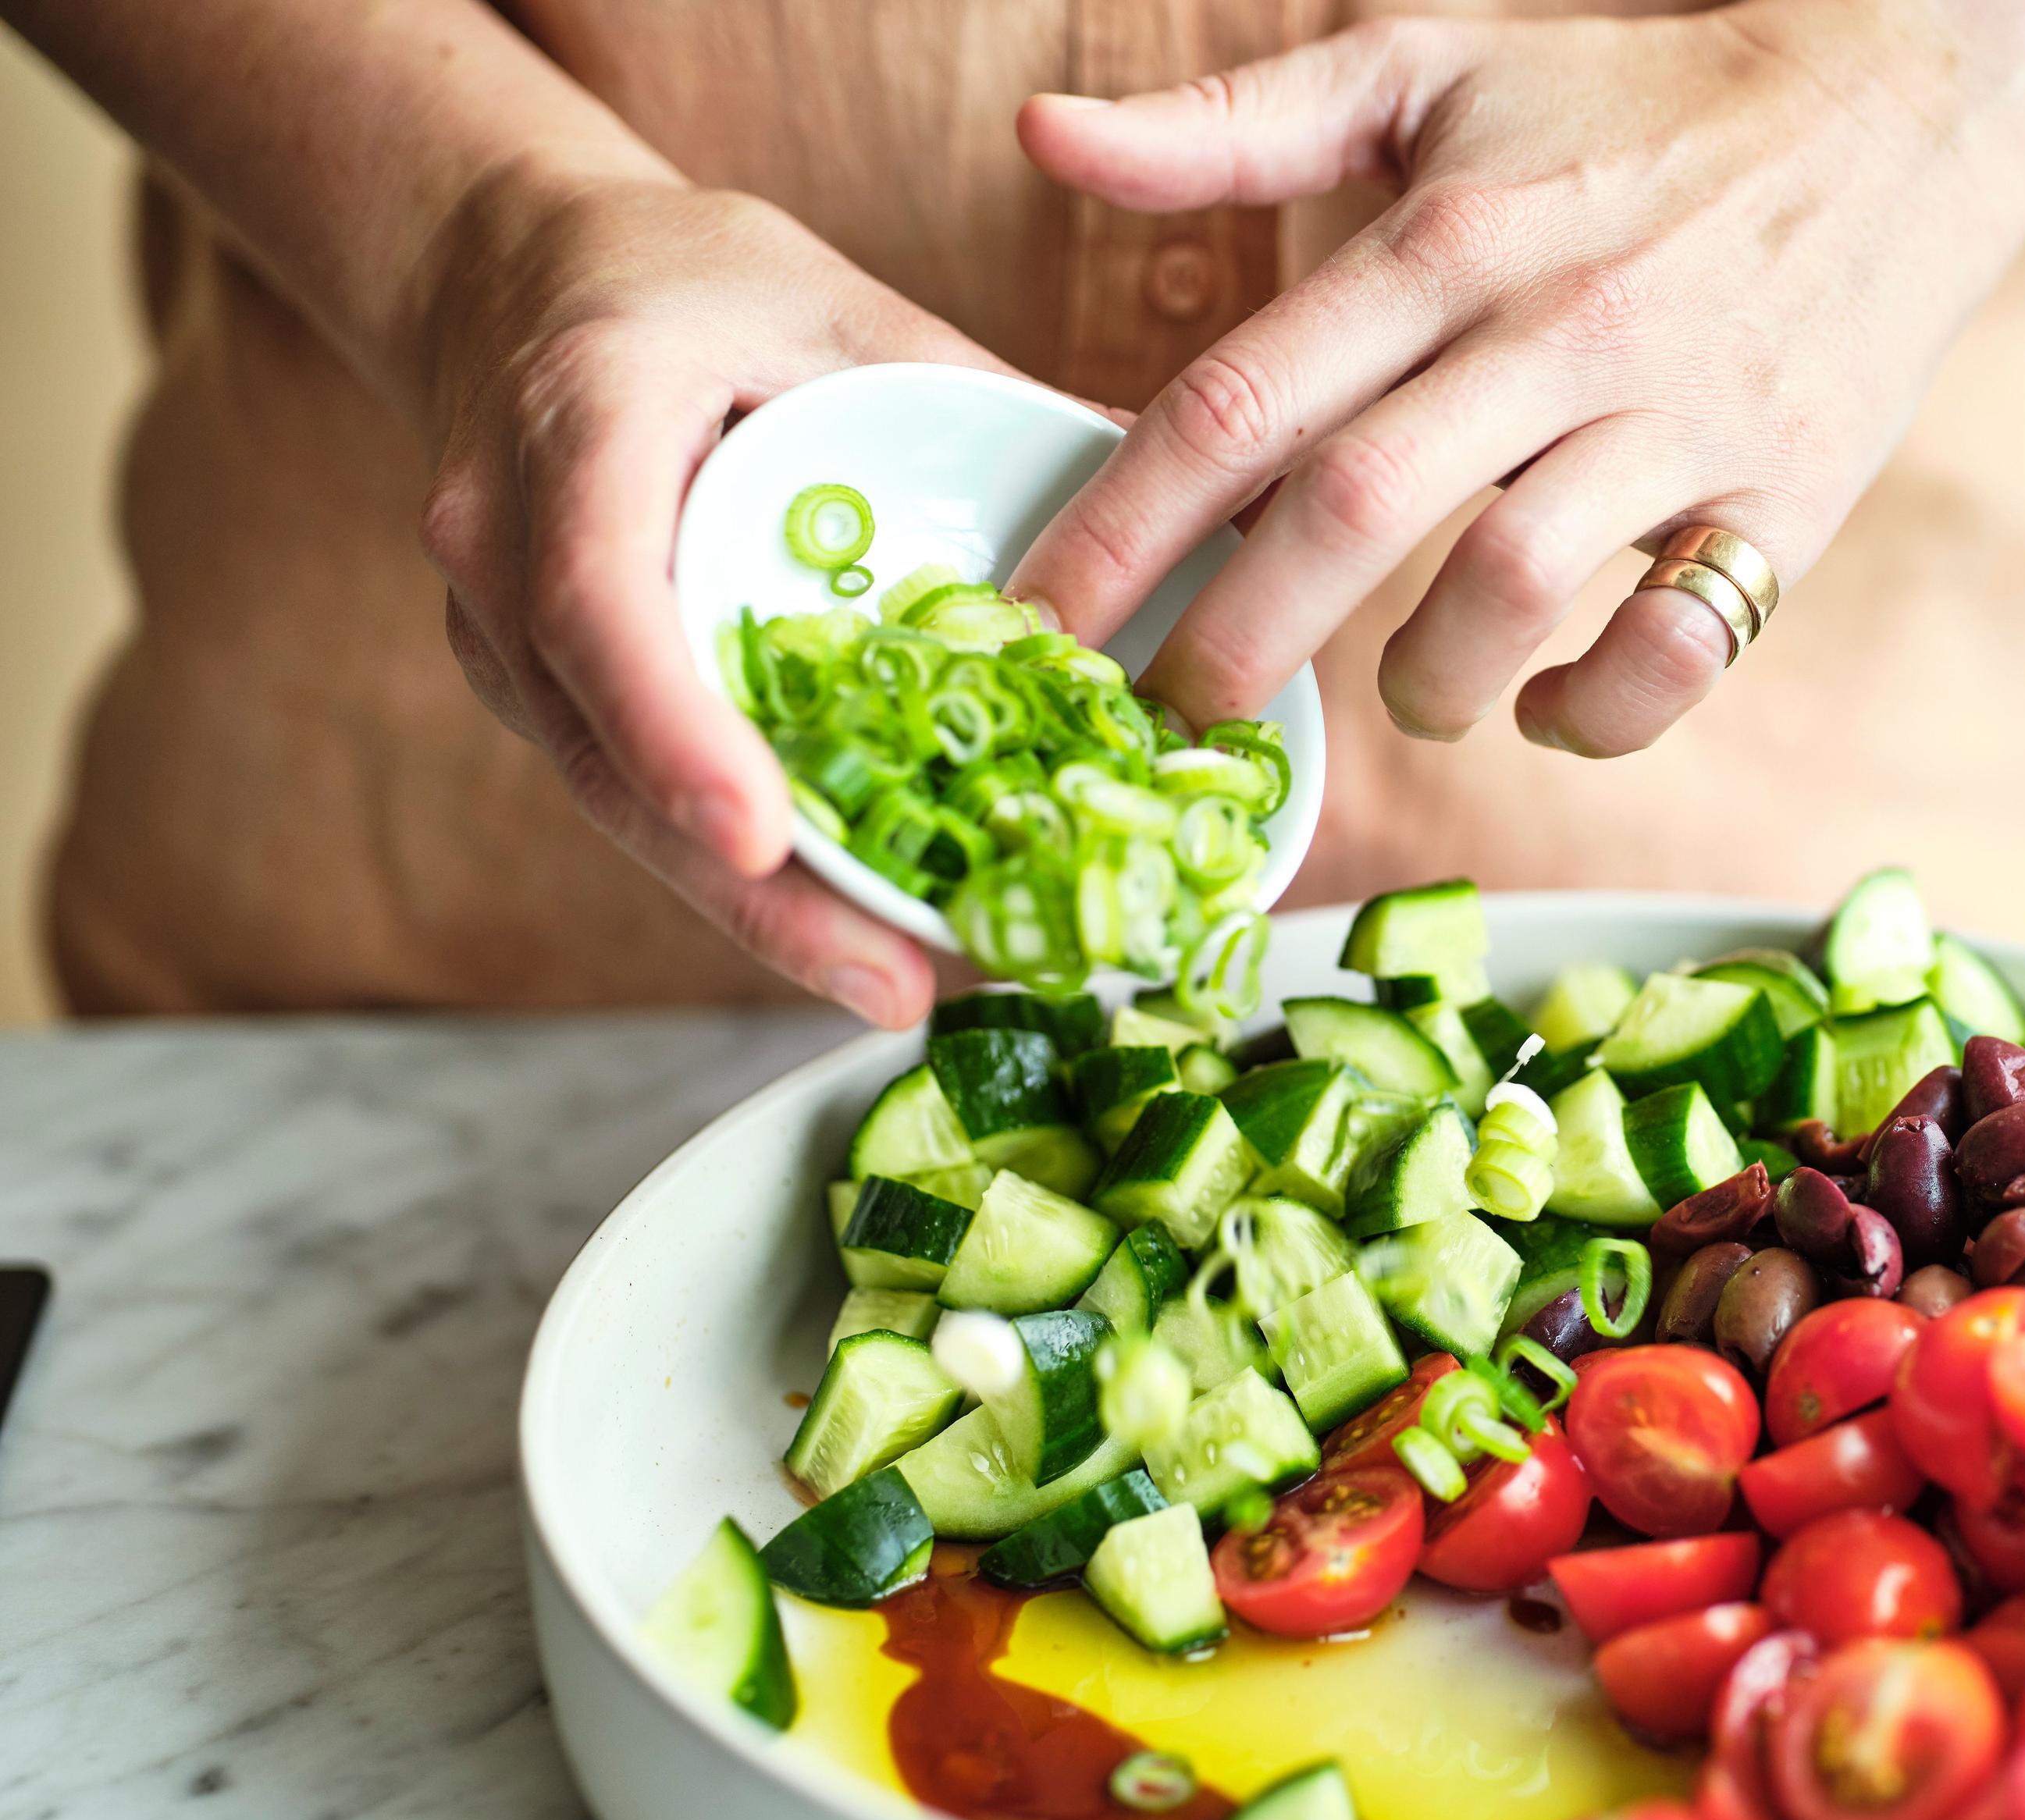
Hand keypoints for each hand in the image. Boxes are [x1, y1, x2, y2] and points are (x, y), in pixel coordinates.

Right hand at [417, 171, 1015, 1025]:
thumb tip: (1159, 480)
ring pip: (623, 808)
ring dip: (760, 915)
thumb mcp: (829, 298)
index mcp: (572, 431)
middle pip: (613, 759)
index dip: (676, 729)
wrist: (511, 273)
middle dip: (751, 894)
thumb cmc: (684, 281)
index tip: (756, 836)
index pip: (600, 601)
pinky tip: (857, 932)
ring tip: (900, 986)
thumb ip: (969, 389)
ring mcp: (509, 641)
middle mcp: (507, 555)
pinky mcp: (546, 694)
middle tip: (889, 983)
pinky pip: (638, 799)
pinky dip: (743, 871)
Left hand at [1008, 1, 2024, 757]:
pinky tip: (1552, 703)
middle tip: (1174, 725)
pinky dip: (1599, 707)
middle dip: (1234, 645)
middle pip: (1348, 510)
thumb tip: (1044, 139)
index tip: (1041, 630)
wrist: (1900, 108)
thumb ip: (1232, 124)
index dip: (1121, 528)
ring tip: (1402, 691)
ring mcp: (1674, 415)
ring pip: (1509, 580)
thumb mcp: (1426, 73)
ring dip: (1424, 678)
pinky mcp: (1784, 492)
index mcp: (1441, 235)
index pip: (1238, 396)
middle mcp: (1549, 325)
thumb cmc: (1637, 107)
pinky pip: (1679, 641)